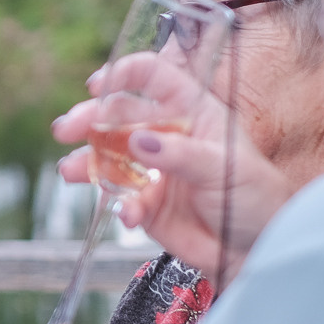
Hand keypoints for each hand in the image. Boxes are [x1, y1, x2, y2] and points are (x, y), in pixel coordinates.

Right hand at [52, 68, 291, 279]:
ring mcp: (154, 169)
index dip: (125, 73)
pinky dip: (120, 205)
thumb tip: (137, 141)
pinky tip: (129, 215)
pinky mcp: (146, 203)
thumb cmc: (255, 197)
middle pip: (119, 114)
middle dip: (89, 119)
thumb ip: (181, 154)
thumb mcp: (224, 167)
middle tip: (66, 130)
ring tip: (71, 172)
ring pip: (109, 156)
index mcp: (192, 111)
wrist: (258, 250)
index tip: (97, 85)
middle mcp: (168, 134)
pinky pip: (121, 198)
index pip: (154, 77)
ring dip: (88, 162)